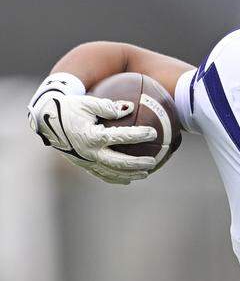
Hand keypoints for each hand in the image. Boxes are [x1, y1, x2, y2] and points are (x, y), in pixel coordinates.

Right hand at [27, 73, 156, 183]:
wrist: (46, 119)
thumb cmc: (68, 107)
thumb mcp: (87, 102)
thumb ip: (108, 106)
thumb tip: (129, 107)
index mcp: (91, 135)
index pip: (121, 137)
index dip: (138, 135)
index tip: (153, 133)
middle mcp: (88, 152)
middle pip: (119, 162)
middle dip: (137, 164)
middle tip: (152, 161)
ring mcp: (85, 160)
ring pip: (111, 172)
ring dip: (130, 174)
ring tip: (145, 174)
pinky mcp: (82, 164)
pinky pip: (101, 174)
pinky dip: (115, 178)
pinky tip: (127, 179)